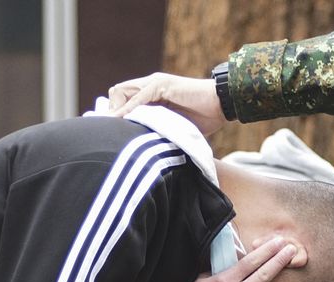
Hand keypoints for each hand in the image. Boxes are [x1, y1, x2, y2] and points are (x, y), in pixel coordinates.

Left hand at [107, 72, 227, 134]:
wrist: (221, 105)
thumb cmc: (203, 118)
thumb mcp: (174, 125)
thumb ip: (158, 128)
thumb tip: (142, 146)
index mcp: (152, 94)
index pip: (121, 97)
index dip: (115, 114)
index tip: (116, 132)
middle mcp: (150, 86)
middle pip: (117, 93)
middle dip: (112, 113)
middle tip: (115, 131)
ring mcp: (155, 83)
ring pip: (123, 92)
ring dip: (118, 112)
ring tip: (116, 129)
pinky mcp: (161, 85)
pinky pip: (139, 97)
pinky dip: (129, 110)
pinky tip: (126, 122)